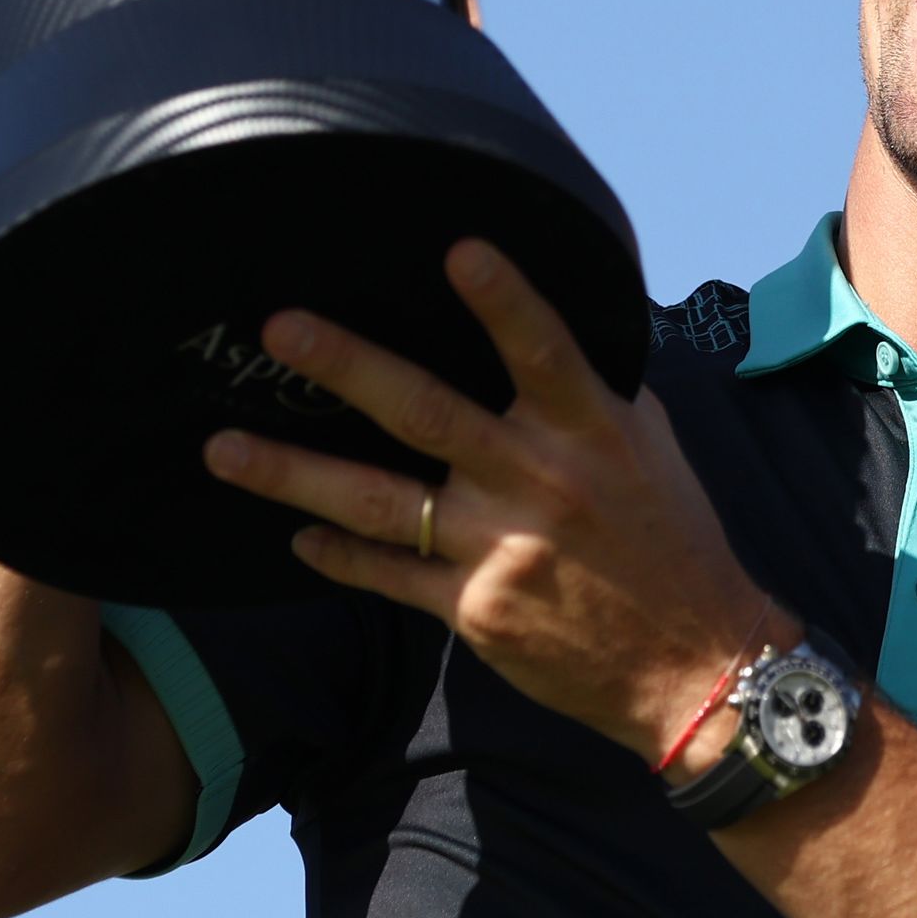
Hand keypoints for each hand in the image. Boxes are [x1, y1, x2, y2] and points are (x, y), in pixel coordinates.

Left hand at [201, 241, 778, 768]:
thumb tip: (545, 331)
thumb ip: (592, 392)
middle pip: (427, 415)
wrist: (694, 668)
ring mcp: (499, 549)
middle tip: (280, 329)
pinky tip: (292, 535)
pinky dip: (337, 555)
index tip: (457, 249)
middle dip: (348, 367)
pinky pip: (388, 574)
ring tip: (222, 447)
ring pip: (378, 502)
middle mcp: (539, 483)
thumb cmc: (673, 544)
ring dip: (292, 472)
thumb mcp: (651, 451)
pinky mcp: (473, 611)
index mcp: (593, 433)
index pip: (545, 352)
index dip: (503, 301)